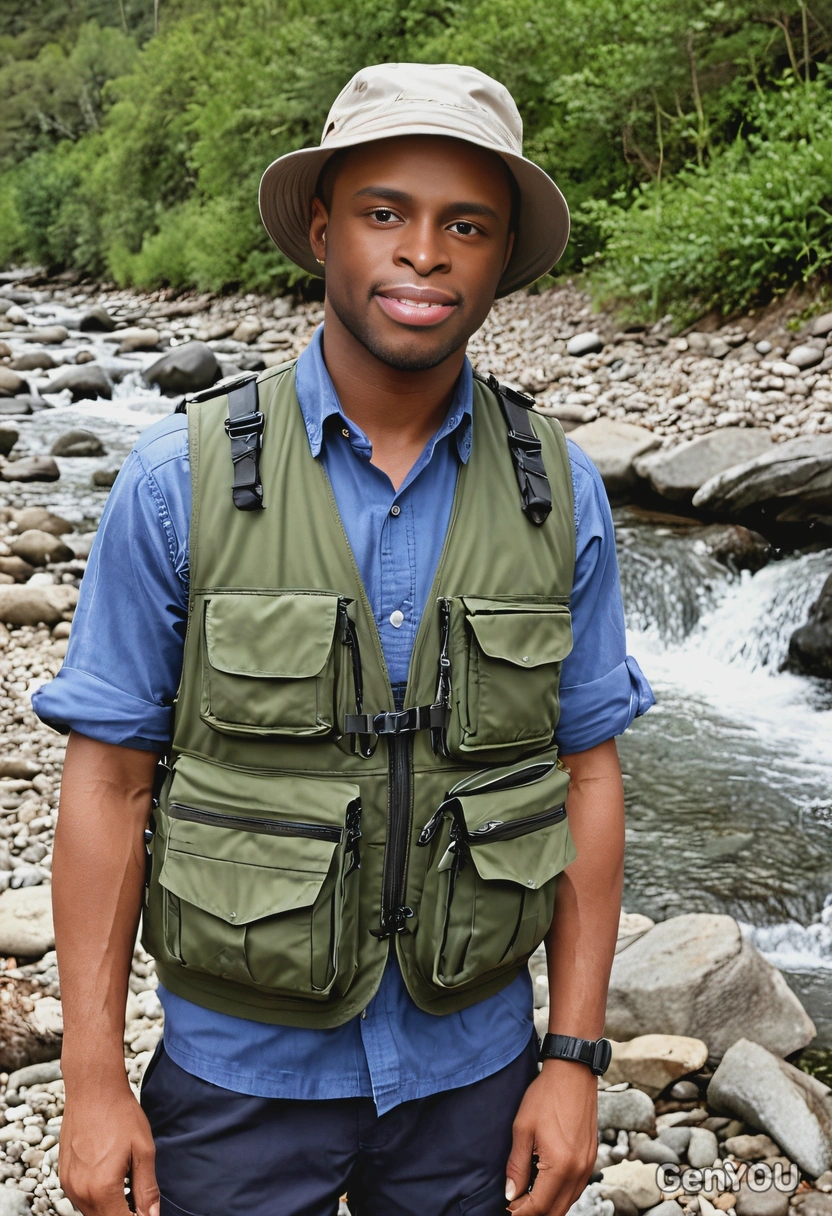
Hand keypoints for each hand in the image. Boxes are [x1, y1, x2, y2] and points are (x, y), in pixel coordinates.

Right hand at [59, 1079, 158, 1215]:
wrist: (93, 1088)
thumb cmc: (120, 1114)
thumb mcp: (143, 1150)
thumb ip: (147, 1188)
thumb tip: (152, 1215)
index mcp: (102, 1188)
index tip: (145, 1212)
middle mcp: (80, 1191)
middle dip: (123, 1213)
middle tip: (139, 1201)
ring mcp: (68, 1184)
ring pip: (90, 1212)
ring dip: (109, 1208)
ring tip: (127, 1186)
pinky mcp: (63, 1175)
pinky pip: (80, 1199)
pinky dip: (96, 1197)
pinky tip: (110, 1178)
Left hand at [504, 1059, 597, 1215]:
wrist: (573, 1073)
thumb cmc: (546, 1096)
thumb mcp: (522, 1129)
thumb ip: (516, 1166)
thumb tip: (511, 1194)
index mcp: (561, 1166)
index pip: (539, 1206)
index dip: (521, 1212)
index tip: (508, 1208)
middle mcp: (579, 1171)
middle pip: (556, 1211)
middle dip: (534, 1212)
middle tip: (515, 1204)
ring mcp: (588, 1165)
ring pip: (568, 1202)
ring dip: (548, 1205)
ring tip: (527, 1194)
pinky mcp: (591, 1158)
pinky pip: (576, 1188)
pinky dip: (561, 1194)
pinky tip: (545, 1184)